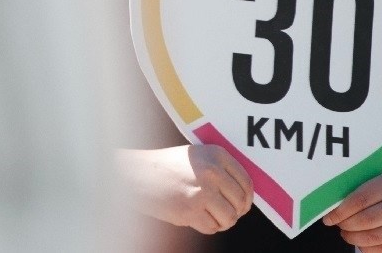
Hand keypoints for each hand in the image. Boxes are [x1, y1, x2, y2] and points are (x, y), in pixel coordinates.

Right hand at [117, 145, 253, 233]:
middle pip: (240, 202)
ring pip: (229, 217)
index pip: (246, 182)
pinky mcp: (191, 209)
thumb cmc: (164, 167)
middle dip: (234, 212)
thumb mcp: (195, 157)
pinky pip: (212, 227)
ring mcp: (202, 191)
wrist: (135, 174)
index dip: (246, 198)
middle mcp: (212, 171)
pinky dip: (206, 227)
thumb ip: (218, 169)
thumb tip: (243, 196)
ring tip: (208, 216)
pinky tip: (194, 218)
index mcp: (216, 154)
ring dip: (221, 222)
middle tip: (223, 214)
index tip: (240, 205)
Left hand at [323, 170, 381, 251]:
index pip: (361, 199)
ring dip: (354, 238)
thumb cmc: (369, 190)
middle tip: (337, 225)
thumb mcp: (361, 182)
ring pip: (376, 237)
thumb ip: (347, 189)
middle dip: (347, 225)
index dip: (341, 211)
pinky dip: (368, 249)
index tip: (328, 217)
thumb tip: (324, 204)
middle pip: (368, 219)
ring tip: (346, 233)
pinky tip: (361, 242)